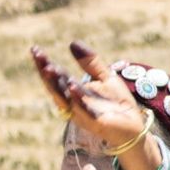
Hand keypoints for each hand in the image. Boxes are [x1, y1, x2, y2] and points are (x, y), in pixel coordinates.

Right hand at [32, 41, 162, 169]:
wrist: (134, 126)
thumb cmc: (117, 103)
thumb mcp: (106, 77)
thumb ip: (91, 63)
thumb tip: (72, 43)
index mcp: (74, 92)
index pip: (56, 76)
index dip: (45, 64)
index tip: (35, 49)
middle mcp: (73, 103)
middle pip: (55, 86)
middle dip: (46, 71)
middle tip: (37, 55)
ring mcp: (82, 113)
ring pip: (65, 98)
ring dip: (56, 84)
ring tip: (48, 68)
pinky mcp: (95, 122)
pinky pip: (83, 110)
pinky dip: (77, 99)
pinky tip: (72, 86)